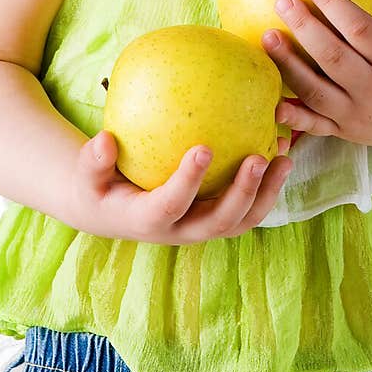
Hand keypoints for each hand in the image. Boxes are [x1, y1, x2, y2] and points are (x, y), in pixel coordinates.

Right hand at [65, 131, 292, 244]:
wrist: (112, 210)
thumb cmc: (99, 185)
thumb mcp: (87, 175)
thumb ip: (93, 161)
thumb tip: (105, 140)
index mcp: (147, 220)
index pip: (170, 205)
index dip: (187, 182)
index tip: (203, 147)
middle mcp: (180, 231)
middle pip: (218, 223)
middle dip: (242, 193)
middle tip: (258, 157)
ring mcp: (201, 228)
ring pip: (241, 221)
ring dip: (266, 193)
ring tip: (284, 158)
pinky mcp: (215, 219)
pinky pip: (247, 208)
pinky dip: (267, 186)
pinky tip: (281, 152)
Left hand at [260, 0, 371, 153]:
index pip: (360, 29)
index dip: (335, 4)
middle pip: (334, 58)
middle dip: (305, 28)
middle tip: (282, 0)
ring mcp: (357, 113)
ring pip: (318, 91)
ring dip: (289, 66)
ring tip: (268, 36)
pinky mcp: (344, 131)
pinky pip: (315, 126)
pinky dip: (294, 118)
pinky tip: (273, 102)